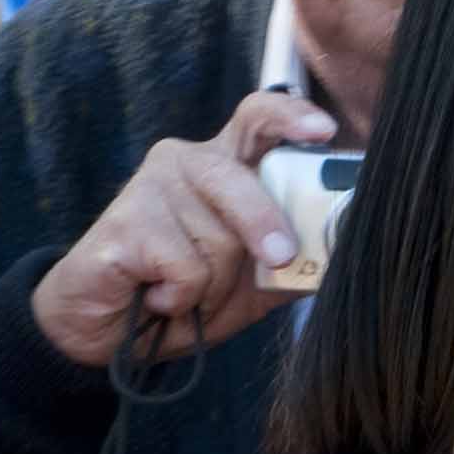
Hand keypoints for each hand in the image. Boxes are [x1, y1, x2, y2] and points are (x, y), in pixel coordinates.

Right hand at [30, 92, 332, 365]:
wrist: (109, 335)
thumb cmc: (183, 295)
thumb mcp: (253, 284)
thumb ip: (296, 263)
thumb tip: (344, 252)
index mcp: (225, 166)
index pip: (258, 120)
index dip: (291, 118)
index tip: (324, 130)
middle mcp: (187, 163)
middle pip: (241, 180)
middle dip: (263, 224)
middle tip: (278, 258)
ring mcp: (150, 186)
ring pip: (218, 237)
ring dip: (213, 285)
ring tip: (182, 292)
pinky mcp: (124, 221)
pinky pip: (184, 266)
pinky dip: (180, 298)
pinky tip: (155, 297)